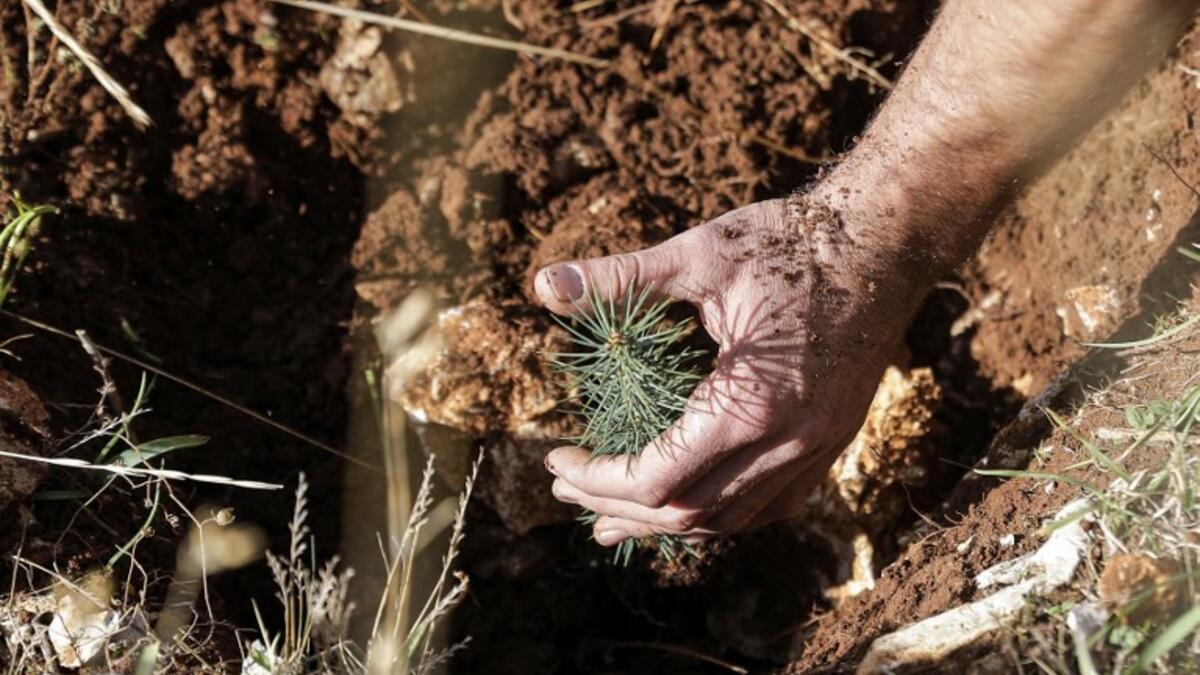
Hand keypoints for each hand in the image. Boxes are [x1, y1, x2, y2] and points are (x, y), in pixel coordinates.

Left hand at [534, 192, 929, 546]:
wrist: (884, 240)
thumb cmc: (791, 243)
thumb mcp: (698, 254)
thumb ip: (619, 278)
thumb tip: (542, 283)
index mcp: (750, 404)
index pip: (657, 480)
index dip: (596, 480)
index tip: (556, 460)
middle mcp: (787, 443)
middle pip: (687, 514)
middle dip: (617, 510)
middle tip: (566, 494)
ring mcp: (816, 449)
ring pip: (731, 520)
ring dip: (666, 523)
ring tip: (613, 520)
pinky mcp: (831, 442)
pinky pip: (771, 505)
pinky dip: (720, 514)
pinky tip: (690, 506)